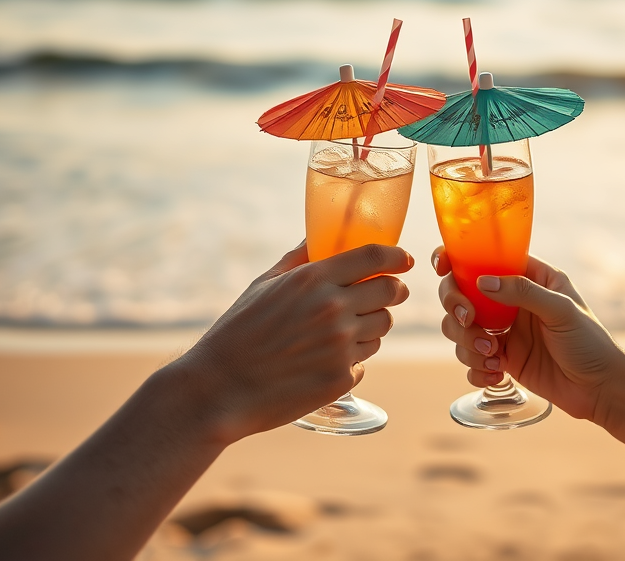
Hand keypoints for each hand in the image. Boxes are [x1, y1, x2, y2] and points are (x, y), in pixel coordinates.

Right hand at [178, 242, 413, 442]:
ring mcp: (341, 345)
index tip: (404, 259)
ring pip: (382, 327)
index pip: (374, 258)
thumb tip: (318, 237)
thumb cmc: (238, 332)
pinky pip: (365, 361)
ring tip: (345, 331)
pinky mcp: (342, 378)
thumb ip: (298, 258)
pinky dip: (353, 359)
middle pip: (390, 292)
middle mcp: (333, 309)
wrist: (220, 389)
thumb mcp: (264, 285)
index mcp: (313, 280)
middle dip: (393, 290)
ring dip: (373, 326)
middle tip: (387, 294)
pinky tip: (325, 360)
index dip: (396, 256)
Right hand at [434, 246, 621, 422]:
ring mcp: (503, 331)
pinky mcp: (501, 360)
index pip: (486, 258)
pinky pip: (470, 361)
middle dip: (455, 307)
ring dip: (467, 344)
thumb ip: (523, 292)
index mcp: (528, 278)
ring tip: (494, 357)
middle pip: (460, 293)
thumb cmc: (590, 342)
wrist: (600, 390)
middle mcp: (510, 301)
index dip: (457, 258)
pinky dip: (476, 369)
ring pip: (459, 329)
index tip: (442, 268)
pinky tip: (497, 376)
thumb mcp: (562, 310)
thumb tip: (482, 283)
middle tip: (468, 320)